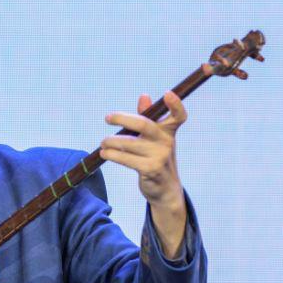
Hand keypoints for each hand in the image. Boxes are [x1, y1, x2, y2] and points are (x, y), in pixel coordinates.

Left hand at [100, 91, 186, 206]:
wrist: (165, 189)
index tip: (168, 93)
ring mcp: (160, 156)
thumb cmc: (155, 156)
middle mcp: (167, 142)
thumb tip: (144, 96)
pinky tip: (105, 153)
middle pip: (144, 124)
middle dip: (123, 118)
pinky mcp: (150, 169)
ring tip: (103, 142)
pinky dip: (112, 154)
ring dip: (111, 141)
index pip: (179, 116)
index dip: (176, 105)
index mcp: (169, 131)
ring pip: (129, 143)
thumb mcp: (154, 137)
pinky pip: (126, 158)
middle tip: (108, 118)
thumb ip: (148, 117)